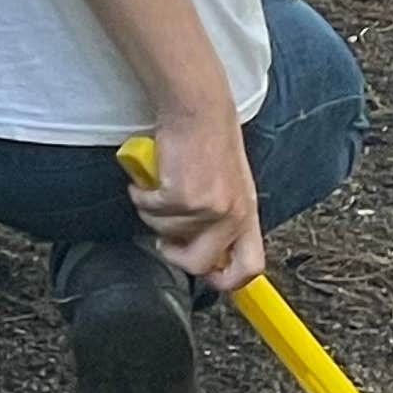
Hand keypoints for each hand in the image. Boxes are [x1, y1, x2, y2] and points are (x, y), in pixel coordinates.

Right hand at [127, 101, 264, 291]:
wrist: (198, 110)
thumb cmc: (210, 140)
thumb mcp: (230, 185)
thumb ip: (223, 219)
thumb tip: (207, 249)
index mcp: (247, 213)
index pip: (251, 266)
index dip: (228, 282)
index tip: (208, 277)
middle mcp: (231, 214)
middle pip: (200, 264)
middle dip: (174, 255)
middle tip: (164, 240)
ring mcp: (207, 207)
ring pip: (166, 233)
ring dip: (153, 213)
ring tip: (157, 190)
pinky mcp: (181, 196)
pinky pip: (150, 210)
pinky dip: (141, 196)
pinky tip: (148, 180)